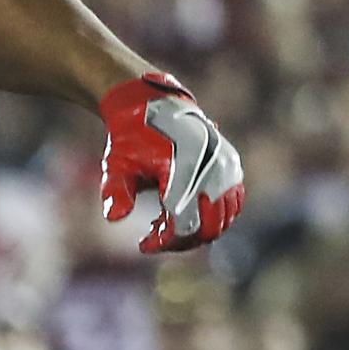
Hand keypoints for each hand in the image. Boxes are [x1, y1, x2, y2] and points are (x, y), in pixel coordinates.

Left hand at [98, 73, 244, 253]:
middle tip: (156, 236)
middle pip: (208, 228)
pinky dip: (214, 215)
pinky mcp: (231, 165)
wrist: (150, 105)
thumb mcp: (116, 165)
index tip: (143, 245)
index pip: (184, 226)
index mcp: (185, 170)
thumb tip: (114, 218)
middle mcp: (211, 169)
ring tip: (167, 222)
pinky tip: (185, 211)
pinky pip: (234, 203)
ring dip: (198, 229)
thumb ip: (115, 192)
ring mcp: (225, 167)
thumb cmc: (130, 138)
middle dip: (182, 241)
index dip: (165, 243)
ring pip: (224, 220)